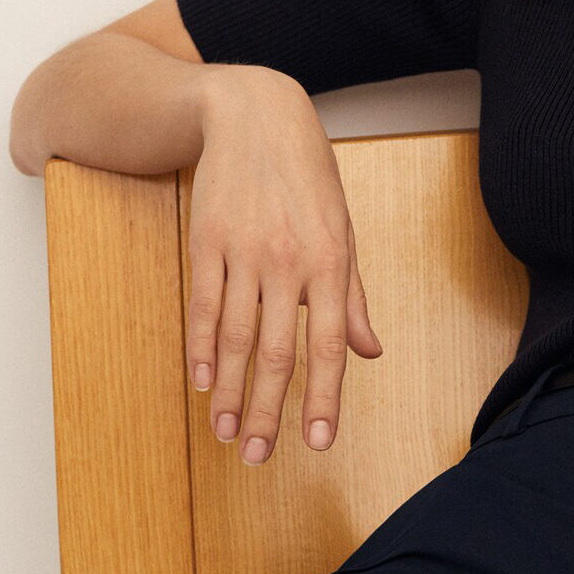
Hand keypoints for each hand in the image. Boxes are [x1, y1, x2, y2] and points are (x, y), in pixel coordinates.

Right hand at [186, 65, 382, 462]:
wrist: (255, 116)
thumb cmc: (308, 179)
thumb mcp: (344, 231)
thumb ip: (353, 297)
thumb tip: (370, 352)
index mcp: (332, 262)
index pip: (330, 345)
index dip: (324, 398)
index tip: (318, 444)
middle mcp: (288, 261)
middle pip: (276, 353)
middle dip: (268, 411)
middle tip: (259, 457)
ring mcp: (244, 252)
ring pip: (236, 338)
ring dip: (230, 393)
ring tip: (227, 434)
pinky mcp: (208, 242)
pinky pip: (204, 307)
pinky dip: (203, 349)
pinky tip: (204, 382)